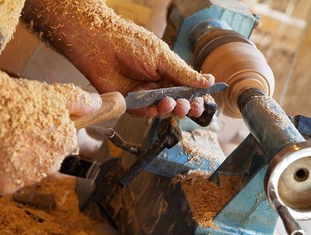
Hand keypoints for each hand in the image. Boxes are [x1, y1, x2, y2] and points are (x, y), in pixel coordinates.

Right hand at [0, 39, 100, 194]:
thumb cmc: (19, 100)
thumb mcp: (56, 94)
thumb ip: (79, 101)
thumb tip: (97, 103)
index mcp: (66, 146)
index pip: (60, 144)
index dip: (45, 133)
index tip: (31, 123)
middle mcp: (51, 166)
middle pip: (42, 159)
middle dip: (31, 149)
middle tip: (14, 131)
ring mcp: (27, 178)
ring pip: (21, 171)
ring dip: (13, 161)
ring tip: (0, 140)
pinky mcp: (4, 186)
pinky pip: (1, 180)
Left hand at [22, 0, 214, 117]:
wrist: (101, 46)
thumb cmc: (131, 45)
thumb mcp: (163, 58)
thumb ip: (184, 74)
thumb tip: (209, 80)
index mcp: (168, 72)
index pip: (186, 89)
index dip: (194, 98)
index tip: (201, 105)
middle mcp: (157, 85)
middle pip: (176, 102)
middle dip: (183, 107)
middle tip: (187, 106)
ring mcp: (144, 94)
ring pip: (161, 110)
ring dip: (169, 109)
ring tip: (171, 103)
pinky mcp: (129, 102)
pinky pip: (143, 112)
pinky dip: (151, 112)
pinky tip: (155, 106)